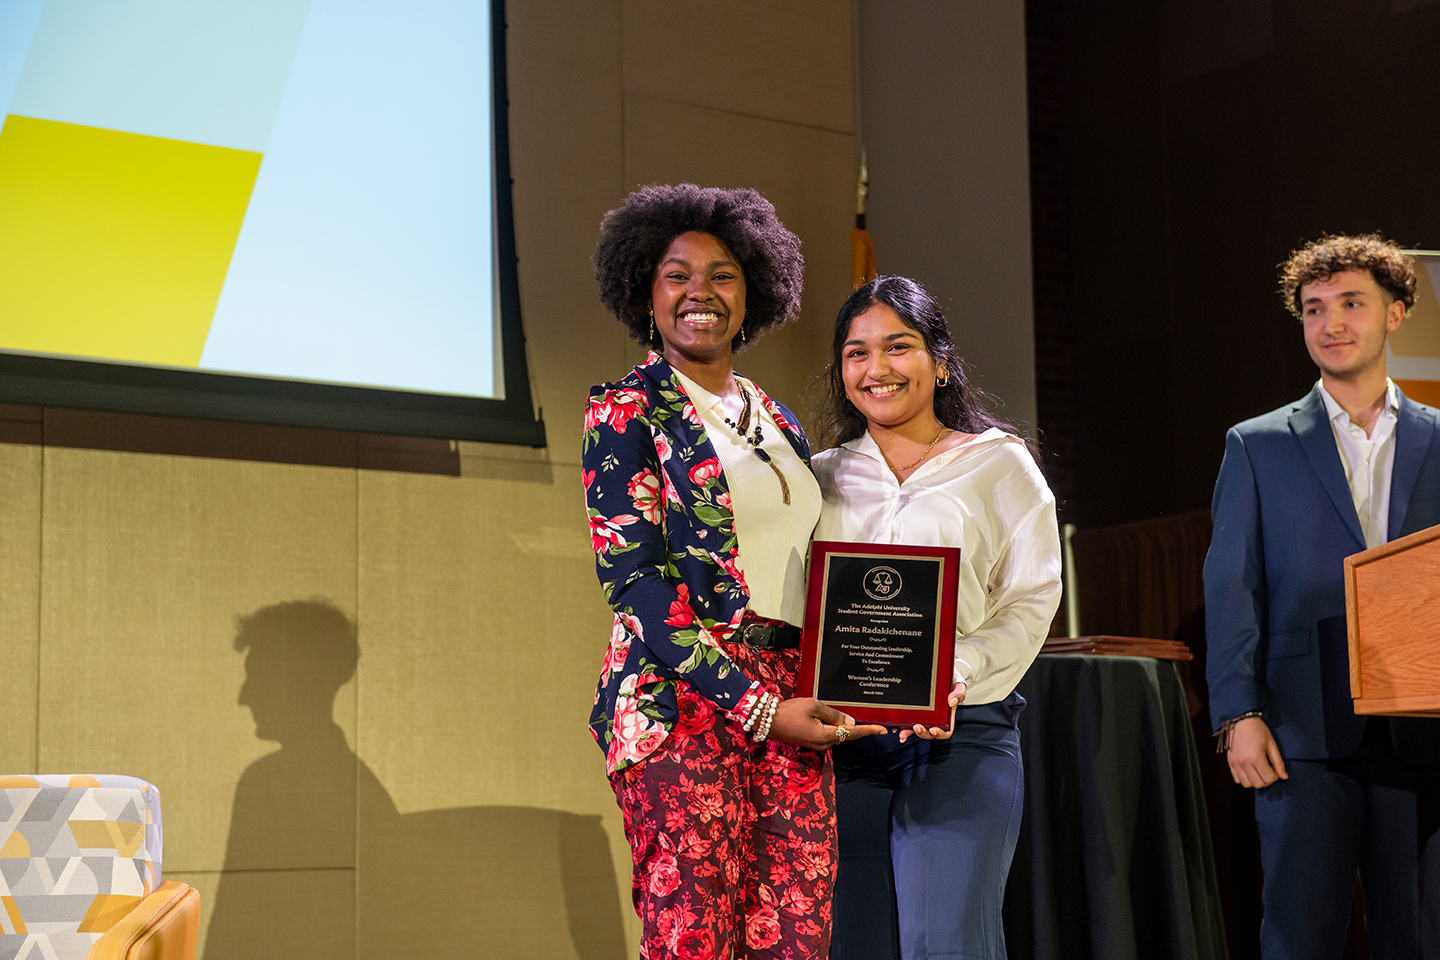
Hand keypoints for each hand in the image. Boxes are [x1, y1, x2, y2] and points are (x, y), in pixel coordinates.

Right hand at [767, 697, 887, 749]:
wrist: (767, 720)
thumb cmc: (789, 711)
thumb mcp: (814, 706)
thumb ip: (833, 714)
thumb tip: (850, 722)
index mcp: (825, 736)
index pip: (852, 733)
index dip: (869, 730)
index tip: (884, 730)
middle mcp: (823, 743)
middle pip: (846, 735)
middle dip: (860, 729)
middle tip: (875, 722)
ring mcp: (816, 744)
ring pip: (836, 734)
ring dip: (846, 727)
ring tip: (859, 719)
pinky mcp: (810, 741)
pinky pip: (828, 734)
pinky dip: (835, 727)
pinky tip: (838, 719)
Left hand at [899, 682, 966, 742]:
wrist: (939, 671)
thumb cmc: (950, 681)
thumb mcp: (958, 685)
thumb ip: (959, 693)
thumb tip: (951, 702)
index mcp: (947, 716)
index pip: (945, 731)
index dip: (940, 734)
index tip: (934, 730)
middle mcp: (935, 719)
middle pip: (929, 733)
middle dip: (922, 733)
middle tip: (917, 727)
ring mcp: (923, 716)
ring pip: (916, 729)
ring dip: (909, 732)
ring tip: (902, 732)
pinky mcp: (913, 710)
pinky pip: (907, 720)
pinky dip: (901, 724)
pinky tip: (896, 726)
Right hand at [1226, 716, 1287, 787]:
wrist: (1241, 721)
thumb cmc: (1259, 730)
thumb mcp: (1272, 745)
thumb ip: (1278, 763)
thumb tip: (1284, 777)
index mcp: (1256, 757)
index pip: (1268, 779)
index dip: (1274, 776)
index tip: (1274, 768)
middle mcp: (1244, 762)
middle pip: (1258, 784)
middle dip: (1266, 780)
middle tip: (1268, 770)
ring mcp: (1235, 763)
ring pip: (1246, 784)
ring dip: (1254, 781)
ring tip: (1258, 771)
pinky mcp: (1230, 762)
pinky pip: (1237, 779)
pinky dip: (1244, 778)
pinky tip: (1249, 770)